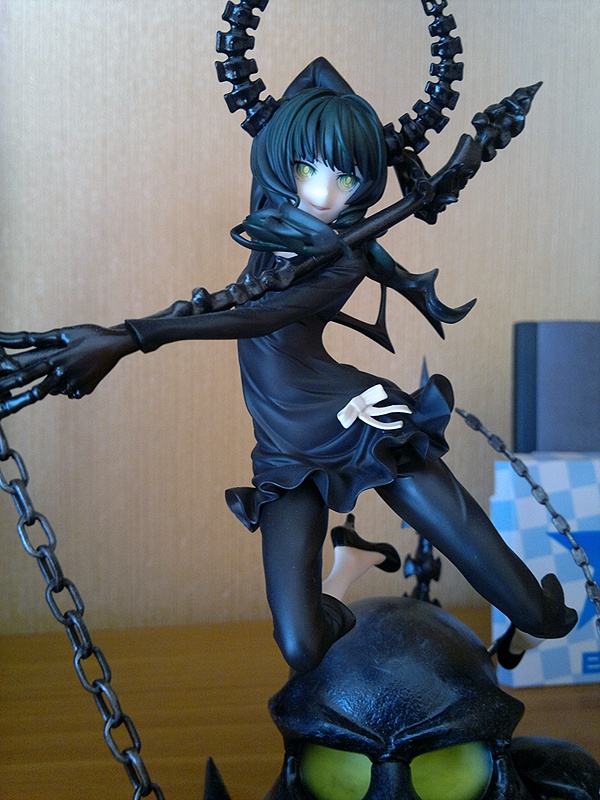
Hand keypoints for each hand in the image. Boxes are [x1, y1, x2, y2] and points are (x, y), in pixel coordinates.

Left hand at [0, 324, 136, 418]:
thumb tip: (23, 339)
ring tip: (67, 370)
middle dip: (31, 392)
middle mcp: (65, 375)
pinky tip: (78, 375)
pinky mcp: (86, 390)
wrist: (115, 344)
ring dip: (55, 384)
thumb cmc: (89, 334)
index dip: (14, 380)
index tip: (4, 386)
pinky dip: (71, 386)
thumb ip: (41, 338)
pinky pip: (71, 392)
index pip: (30, 374)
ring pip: (57, 390)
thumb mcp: (65, 333)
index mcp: (57, 360)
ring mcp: (76, 384)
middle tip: (24, 395)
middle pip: (41, 390)